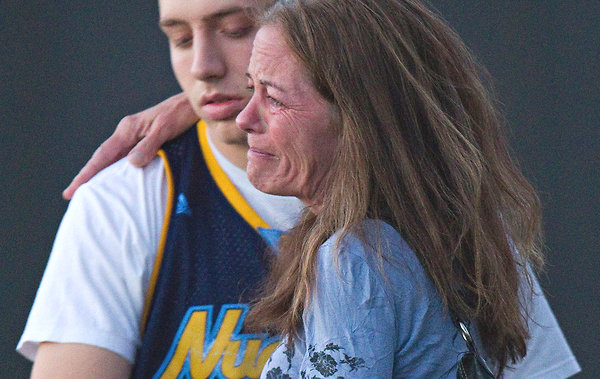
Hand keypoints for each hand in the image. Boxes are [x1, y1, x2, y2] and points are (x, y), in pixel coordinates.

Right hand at [62, 92, 197, 199]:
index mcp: (127, 129)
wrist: (192, 105)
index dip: (87, 173)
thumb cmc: (180, 115)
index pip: (102, 155)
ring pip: (112, 158)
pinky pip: (123, 157)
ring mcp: (133, 136)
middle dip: (87, 175)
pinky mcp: (142, 139)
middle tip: (72, 194)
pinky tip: (115, 179)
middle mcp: (126, 132)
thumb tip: (131, 163)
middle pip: (102, 157)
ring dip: (100, 173)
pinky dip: (115, 169)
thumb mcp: (165, 130)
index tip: (73, 189)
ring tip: (89, 190)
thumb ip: (148, 145)